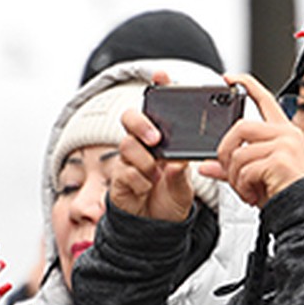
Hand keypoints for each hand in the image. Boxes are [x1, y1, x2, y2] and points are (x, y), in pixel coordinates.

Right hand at [110, 70, 195, 221]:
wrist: (157, 229)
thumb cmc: (172, 199)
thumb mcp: (185, 185)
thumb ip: (180, 172)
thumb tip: (176, 161)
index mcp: (162, 140)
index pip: (157, 109)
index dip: (158, 89)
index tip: (161, 76)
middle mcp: (142, 145)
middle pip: (131, 119)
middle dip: (142, 124)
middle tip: (156, 139)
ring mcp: (128, 160)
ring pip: (127, 145)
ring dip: (144, 160)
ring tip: (156, 175)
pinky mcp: (118, 179)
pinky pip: (124, 171)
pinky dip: (139, 180)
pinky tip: (147, 188)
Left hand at [200, 73, 303, 208]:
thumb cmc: (287, 192)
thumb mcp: (256, 176)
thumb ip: (232, 168)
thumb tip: (205, 167)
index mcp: (282, 131)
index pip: (264, 98)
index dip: (246, 84)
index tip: (229, 78)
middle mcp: (286, 134)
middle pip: (241, 126)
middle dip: (226, 151)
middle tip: (230, 172)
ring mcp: (285, 145)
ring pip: (240, 152)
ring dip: (235, 177)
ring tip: (246, 190)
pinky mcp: (281, 160)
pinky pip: (246, 169)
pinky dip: (243, 186)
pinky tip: (254, 195)